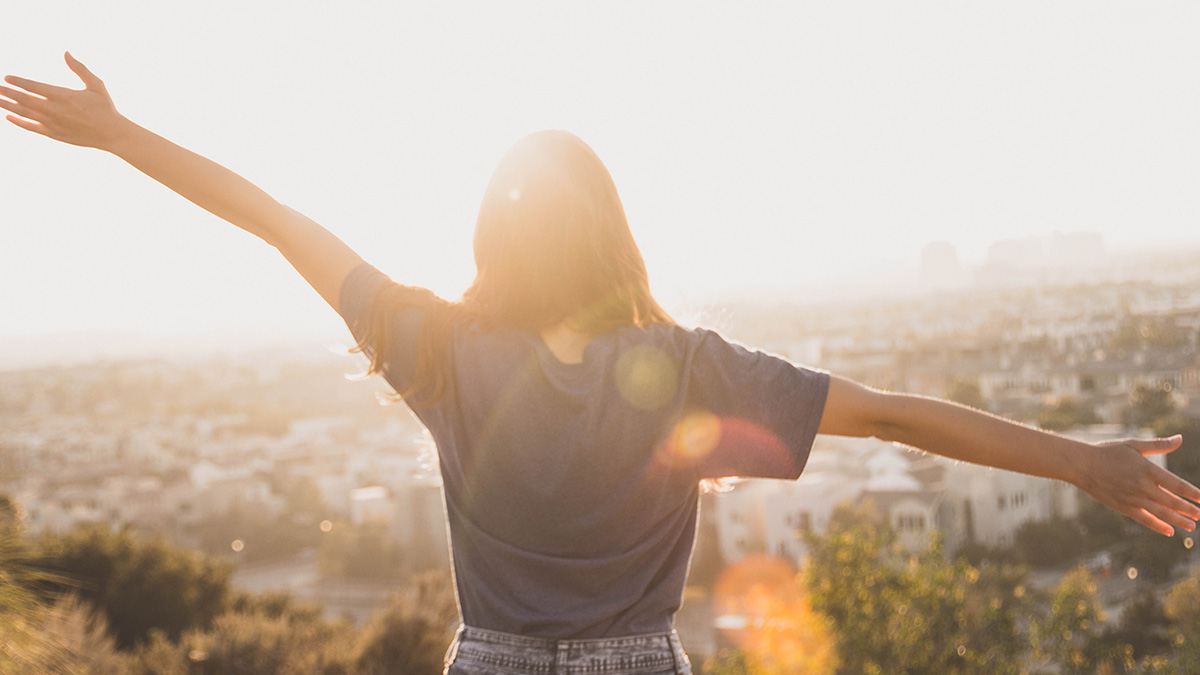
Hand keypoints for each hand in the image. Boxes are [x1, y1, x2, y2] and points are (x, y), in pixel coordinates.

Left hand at [1, 52, 132, 149]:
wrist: (112, 134)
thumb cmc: (105, 108)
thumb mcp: (96, 85)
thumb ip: (79, 68)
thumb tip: (66, 52)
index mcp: (64, 95)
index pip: (34, 86)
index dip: (18, 81)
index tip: (7, 77)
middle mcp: (55, 110)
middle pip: (24, 99)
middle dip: (7, 93)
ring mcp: (53, 123)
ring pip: (24, 113)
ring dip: (8, 105)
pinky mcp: (54, 134)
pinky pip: (32, 128)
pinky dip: (19, 122)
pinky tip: (9, 117)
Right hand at [1073, 435, 1199, 536]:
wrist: (1082, 465)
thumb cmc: (1107, 452)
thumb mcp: (1134, 444)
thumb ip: (1159, 445)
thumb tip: (1180, 439)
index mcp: (1148, 470)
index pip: (1177, 485)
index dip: (1193, 493)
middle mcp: (1143, 487)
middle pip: (1172, 502)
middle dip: (1189, 509)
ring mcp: (1133, 499)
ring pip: (1161, 513)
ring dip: (1179, 520)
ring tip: (1192, 526)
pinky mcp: (1123, 507)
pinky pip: (1145, 519)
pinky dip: (1158, 526)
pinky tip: (1170, 531)